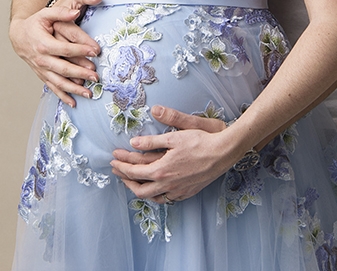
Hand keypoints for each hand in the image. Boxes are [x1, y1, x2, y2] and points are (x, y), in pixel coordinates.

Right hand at [9, 0, 102, 106]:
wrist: (18, 36)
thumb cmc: (34, 24)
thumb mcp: (45, 14)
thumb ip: (61, 12)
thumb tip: (75, 12)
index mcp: (43, 44)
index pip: (65, 49)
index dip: (81, 50)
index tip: (95, 51)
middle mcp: (42, 59)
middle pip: (63, 69)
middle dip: (81, 73)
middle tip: (96, 76)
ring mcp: (41, 69)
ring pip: (59, 82)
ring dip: (74, 89)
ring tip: (89, 93)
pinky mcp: (42, 75)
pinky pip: (53, 87)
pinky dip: (63, 96)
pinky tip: (73, 102)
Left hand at [110, 105, 234, 202]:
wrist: (222, 153)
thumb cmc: (200, 141)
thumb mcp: (173, 137)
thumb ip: (151, 141)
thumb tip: (134, 143)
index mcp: (161, 170)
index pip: (134, 172)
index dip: (121, 166)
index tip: (113, 160)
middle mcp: (167, 184)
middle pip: (139, 190)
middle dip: (126, 181)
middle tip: (119, 172)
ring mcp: (178, 190)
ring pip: (153, 197)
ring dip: (140, 190)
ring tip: (134, 182)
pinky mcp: (188, 192)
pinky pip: (167, 199)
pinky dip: (157, 194)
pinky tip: (157, 189)